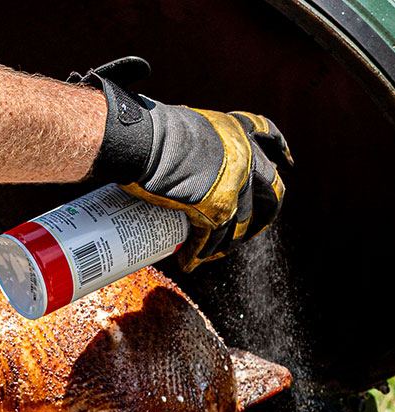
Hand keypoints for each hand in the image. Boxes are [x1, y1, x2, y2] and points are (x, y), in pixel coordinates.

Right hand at [71, 57, 292, 270]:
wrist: (148, 143)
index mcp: (235, 131)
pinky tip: (189, 263)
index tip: (287, 162)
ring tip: (213, 254)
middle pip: (269, 193)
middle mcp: (243, 159)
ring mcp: (233, 188)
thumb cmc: (153, 130)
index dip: (281, 150)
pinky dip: (199, 254)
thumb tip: (174, 156)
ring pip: (240, 225)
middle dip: (263, 215)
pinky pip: (211, 239)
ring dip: (228, 243)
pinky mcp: (215, 211)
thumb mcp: (183, 126)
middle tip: (252, 228)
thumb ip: (188, 142)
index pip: (268, 135)